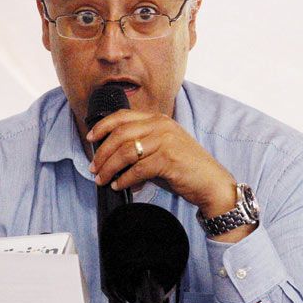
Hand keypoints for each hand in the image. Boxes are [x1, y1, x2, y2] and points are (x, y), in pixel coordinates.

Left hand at [87, 109, 236, 218]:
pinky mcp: (168, 159)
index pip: (123, 116)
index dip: (102, 126)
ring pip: (125, 152)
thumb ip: (139, 149)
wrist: (211, 183)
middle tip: (94, 168)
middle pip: (119, 134)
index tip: (91, 138)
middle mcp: (161, 126)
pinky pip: (137, 169)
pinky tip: (119, 185)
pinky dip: (124, 179)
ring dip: (109, 168)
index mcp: (158, 119)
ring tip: (103, 179)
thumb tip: (111, 161)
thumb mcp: (161, 150)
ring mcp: (165, 141)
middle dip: (102, 153)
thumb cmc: (185, 168)